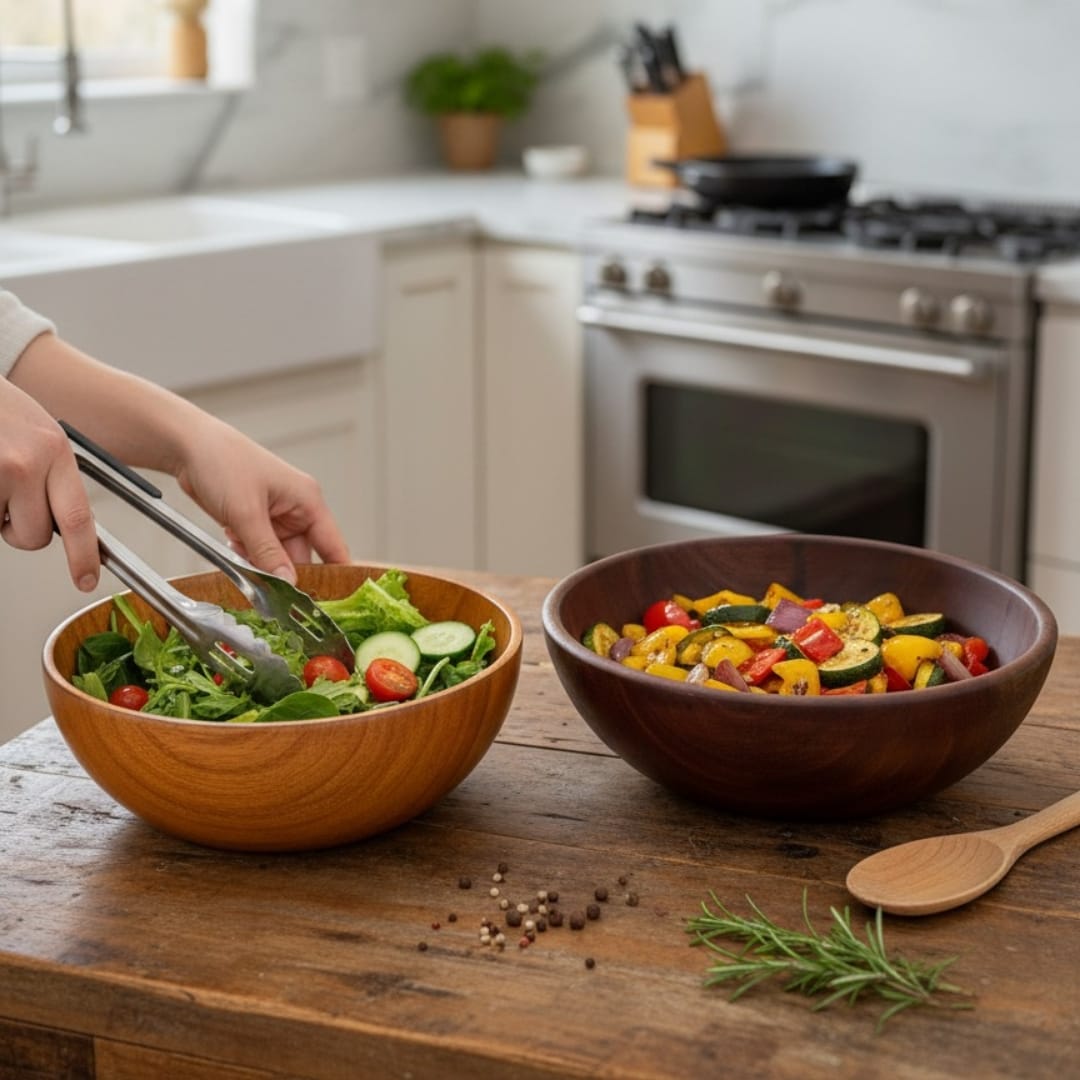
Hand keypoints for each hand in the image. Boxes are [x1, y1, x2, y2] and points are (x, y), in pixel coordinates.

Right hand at [0, 378, 99, 589]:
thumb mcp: (37, 432)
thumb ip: (51, 474)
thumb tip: (61, 521)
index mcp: (55, 450)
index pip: (79, 517)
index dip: (83, 556)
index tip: (86, 579)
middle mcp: (27, 462)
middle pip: (35, 536)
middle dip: (20, 531)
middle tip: (7, 501)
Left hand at [173, 416, 349, 582]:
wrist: (187, 445)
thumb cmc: (222, 462)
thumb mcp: (246, 513)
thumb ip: (268, 553)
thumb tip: (288, 584)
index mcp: (308, 501)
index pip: (334, 546)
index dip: (337, 575)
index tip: (331, 602)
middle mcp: (296, 509)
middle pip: (302, 557)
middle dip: (283, 573)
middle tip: (269, 589)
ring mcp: (275, 516)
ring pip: (277, 556)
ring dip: (260, 563)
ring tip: (240, 552)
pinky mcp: (255, 521)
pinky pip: (259, 550)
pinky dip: (246, 555)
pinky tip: (232, 543)